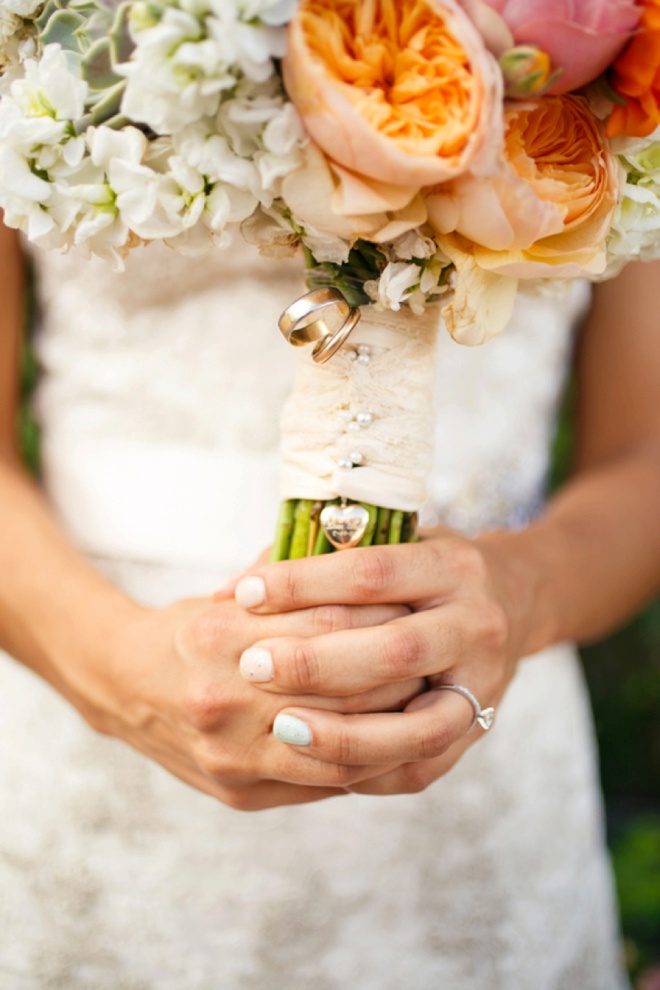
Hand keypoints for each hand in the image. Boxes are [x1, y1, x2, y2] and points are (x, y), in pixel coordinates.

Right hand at [84, 594, 422, 810]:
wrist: (124, 687)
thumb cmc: (190, 630)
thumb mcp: (230, 594)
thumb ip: (290, 583)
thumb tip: (364, 563)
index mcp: (219, 635)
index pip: (329, 622)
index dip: (385, 614)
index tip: (420, 602)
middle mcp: (222, 698)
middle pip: (343, 688)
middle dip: (402, 672)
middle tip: (441, 654)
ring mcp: (230, 755)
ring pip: (343, 749)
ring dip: (399, 728)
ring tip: (434, 703)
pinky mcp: (240, 793)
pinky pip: (325, 786)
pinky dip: (370, 764)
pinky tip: (400, 743)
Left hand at [233, 529, 533, 794]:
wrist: (514, 601)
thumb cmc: (426, 570)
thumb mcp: (391, 542)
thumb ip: (320, 560)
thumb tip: (229, 592)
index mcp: (451, 565)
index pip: (370, 573)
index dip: (303, 584)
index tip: (245, 594)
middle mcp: (476, 623)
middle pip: (395, 651)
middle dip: (316, 663)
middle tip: (251, 666)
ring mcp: (484, 684)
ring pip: (417, 725)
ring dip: (344, 733)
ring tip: (280, 728)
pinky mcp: (479, 730)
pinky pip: (422, 766)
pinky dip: (367, 770)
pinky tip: (316, 763)